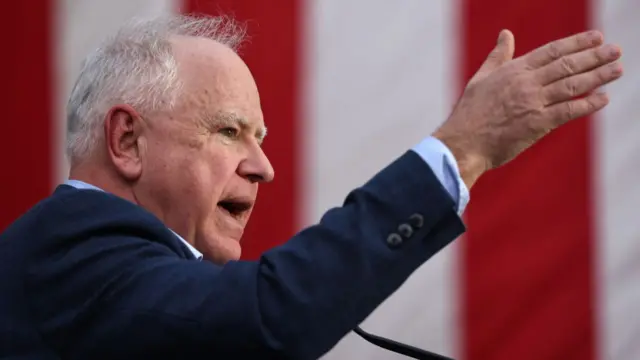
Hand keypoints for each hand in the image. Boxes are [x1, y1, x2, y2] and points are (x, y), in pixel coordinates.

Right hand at [433, 29, 622, 188]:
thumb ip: (498, 56)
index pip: (552, 51)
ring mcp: (532, 103)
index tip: (596, 37)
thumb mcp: (481, 78)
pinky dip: (587, 104)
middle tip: (615, 50)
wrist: (463, 143)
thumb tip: (505, 35)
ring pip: (572, 85)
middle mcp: (526, 83)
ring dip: (598, 77)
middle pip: (567, 65)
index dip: (577, 42)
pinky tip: (602, 99)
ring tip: (617, 70)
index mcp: (513, 70)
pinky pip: (568, 111)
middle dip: (594, 56)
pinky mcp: (537, 124)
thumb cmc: (469, 113)